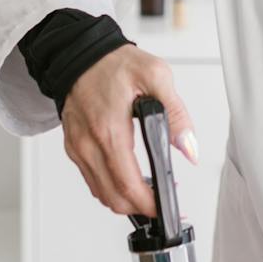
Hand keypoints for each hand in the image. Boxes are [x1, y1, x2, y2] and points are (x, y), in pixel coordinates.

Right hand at [59, 45, 196, 218]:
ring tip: (148, 190)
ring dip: (124, 199)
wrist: (80, 54)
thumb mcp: (156, 77)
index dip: (148, 204)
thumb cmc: (114, 64)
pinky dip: (110, 186)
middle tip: (161, 201)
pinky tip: (127, 178)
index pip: (127, 184)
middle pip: (112, 197)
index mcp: (109, 130)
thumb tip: (189, 148)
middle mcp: (88, 144)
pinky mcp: (73, 147)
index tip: (165, 206)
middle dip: (139, 207)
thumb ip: (177, 115)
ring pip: (100, 193)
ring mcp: (78, 148)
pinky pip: (92, 179)